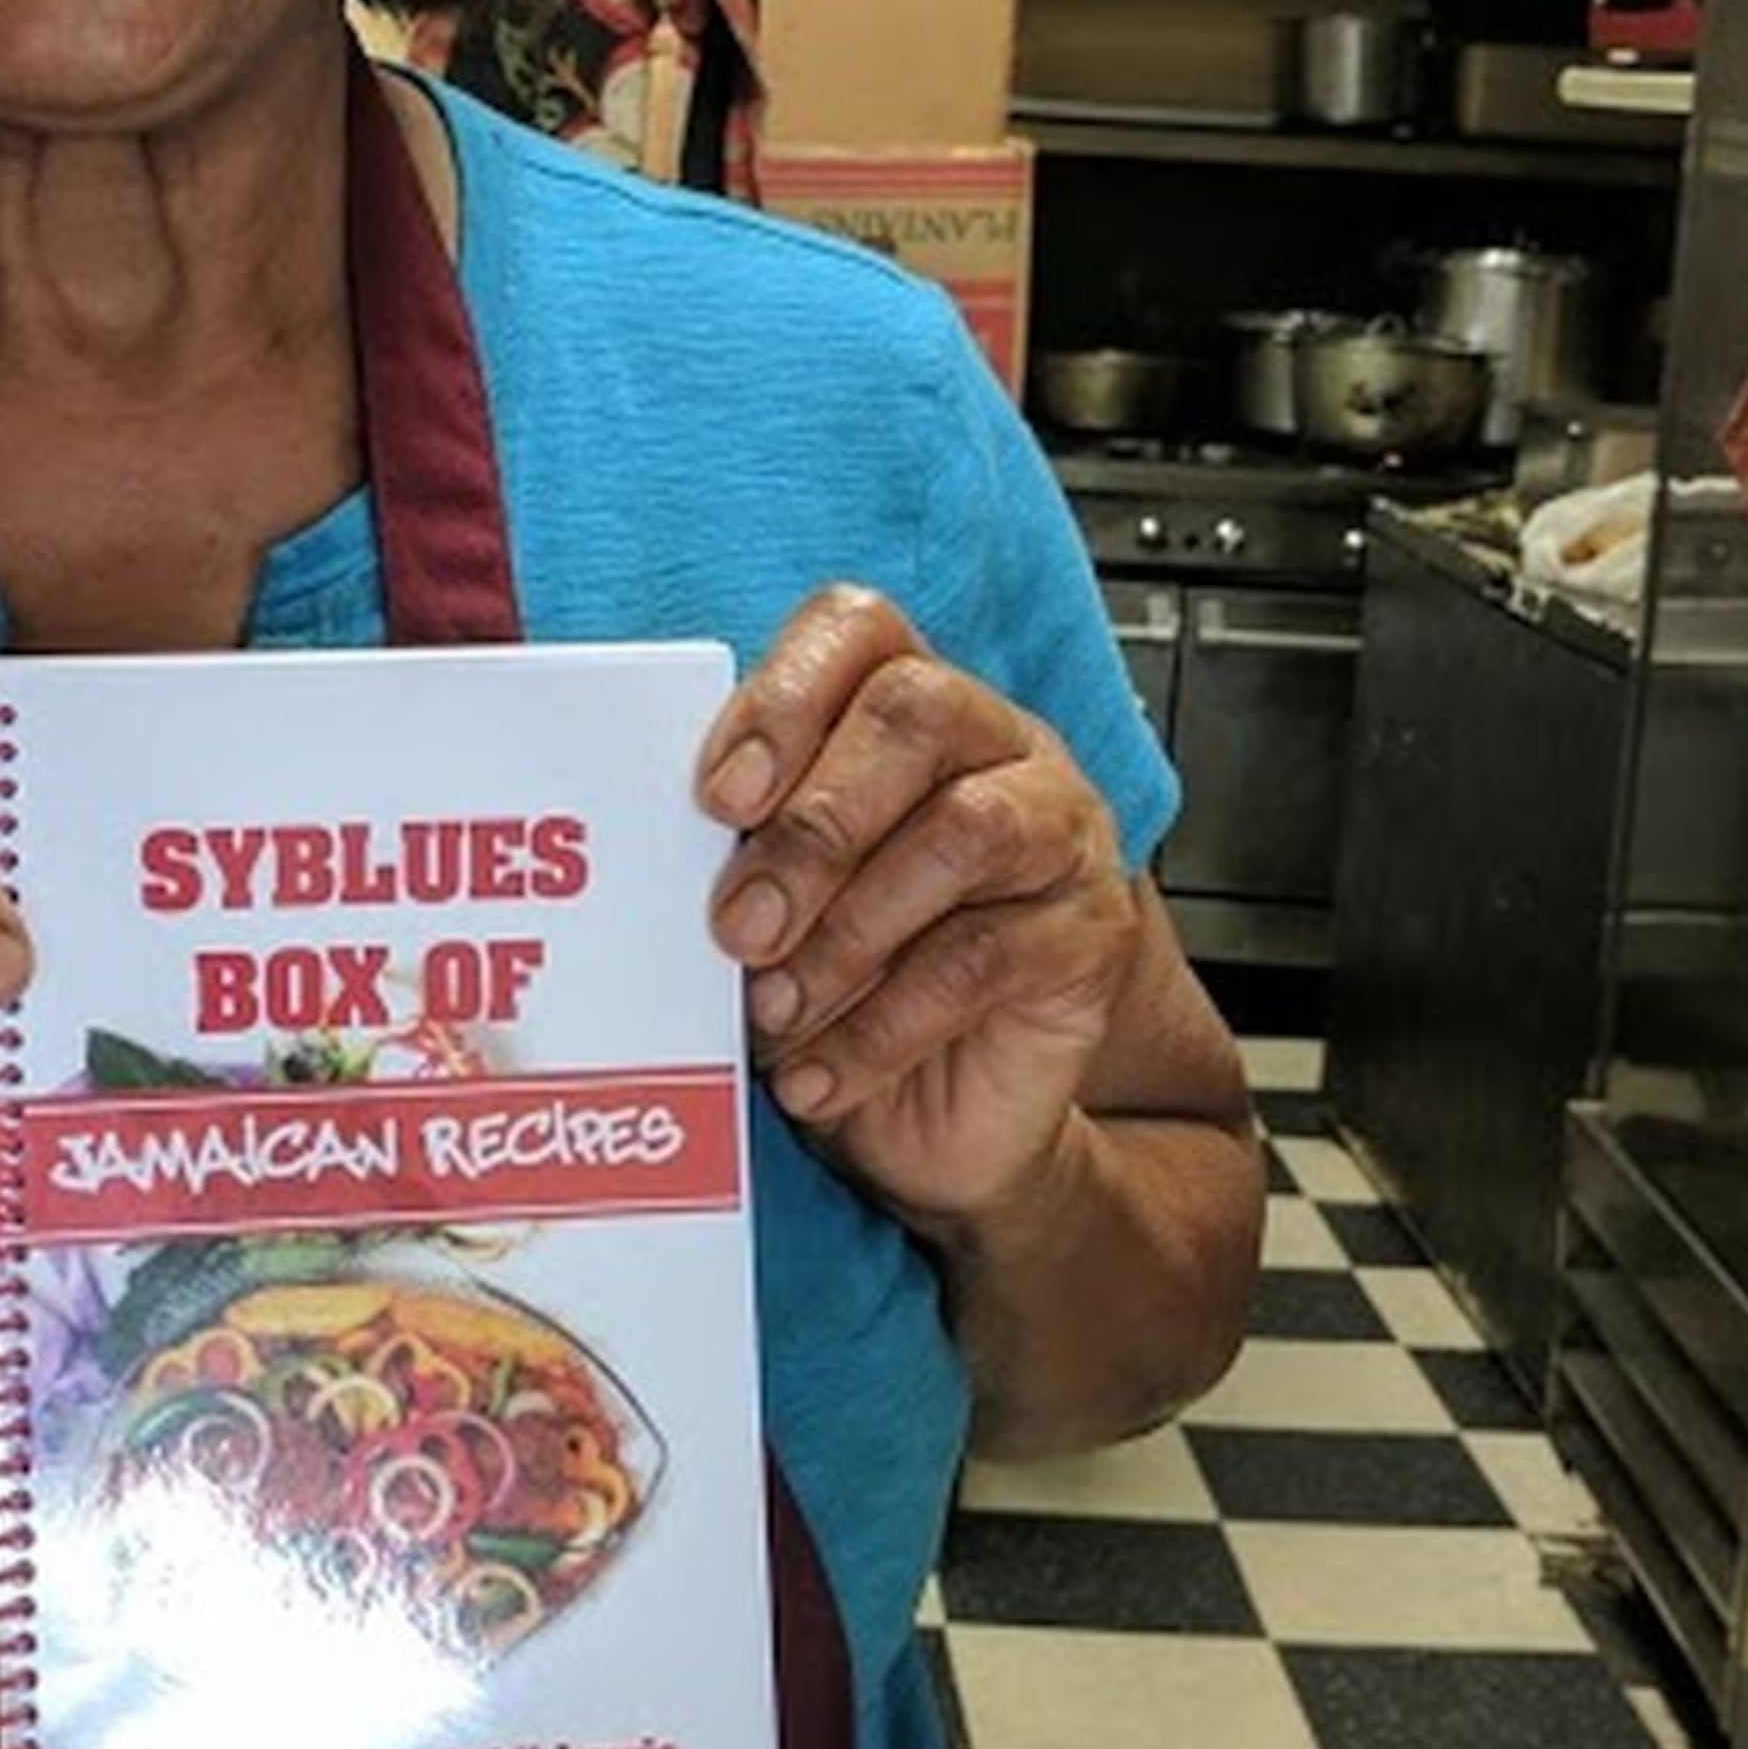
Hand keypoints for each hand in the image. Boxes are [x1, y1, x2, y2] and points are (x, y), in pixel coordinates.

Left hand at [701, 588, 1141, 1239]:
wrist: (945, 1117)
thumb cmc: (843, 989)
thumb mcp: (773, 910)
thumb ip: (735, 856)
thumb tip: (656, 853)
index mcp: (906, 709)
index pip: (859, 631)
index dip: (784, 697)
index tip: (719, 796)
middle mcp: (995, 744)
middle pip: (917, 712)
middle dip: (812, 827)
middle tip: (739, 926)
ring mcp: (1059, 829)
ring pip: (966, 829)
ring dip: (849, 929)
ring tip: (779, 1008)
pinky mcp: (1090, 932)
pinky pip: (986, 956)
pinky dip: (883, 1024)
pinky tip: (820, 1072)